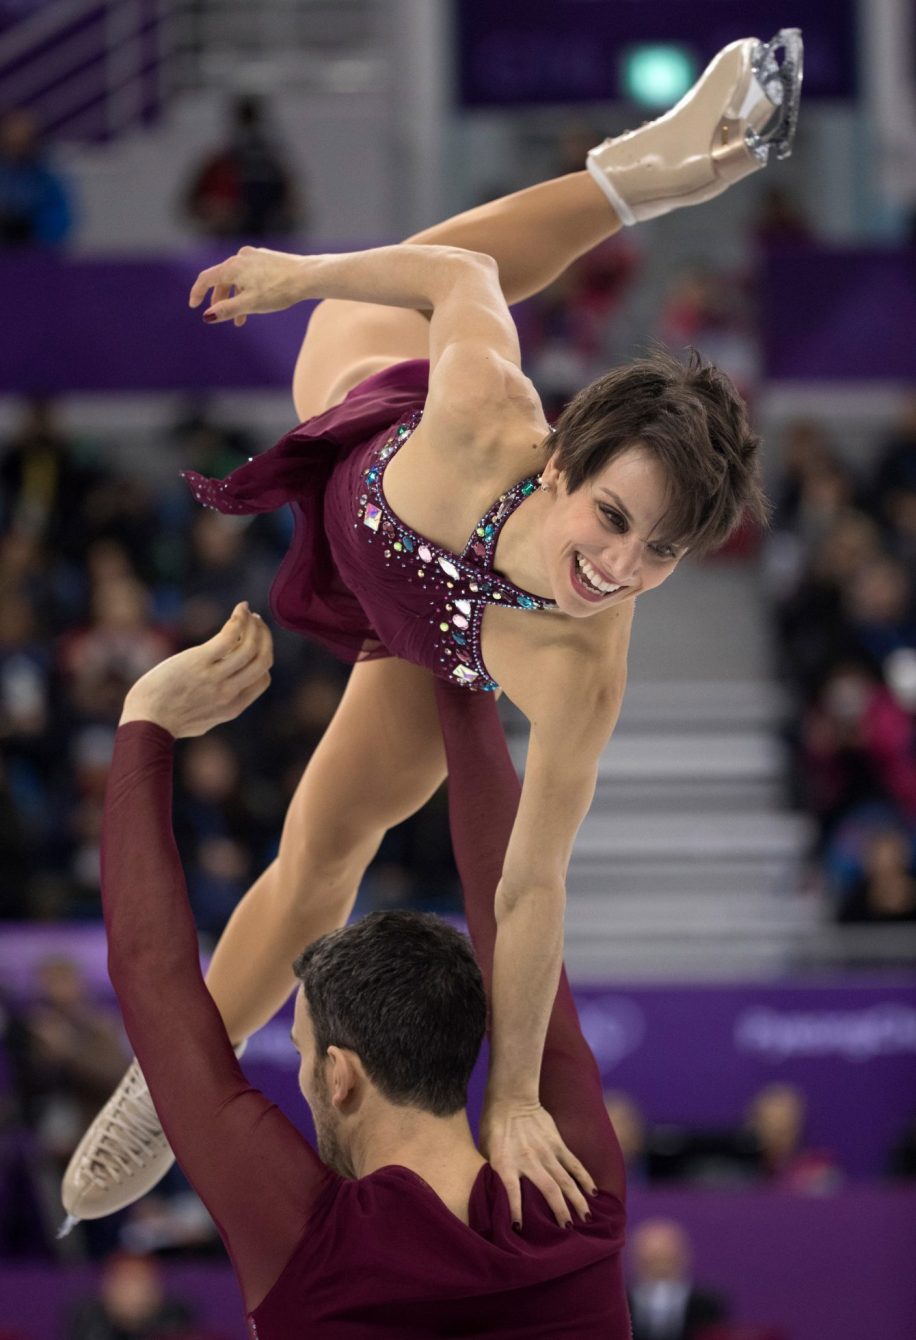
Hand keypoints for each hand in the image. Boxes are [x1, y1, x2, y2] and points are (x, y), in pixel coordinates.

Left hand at [120, 603, 272, 737]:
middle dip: (265, 638)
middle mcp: (230, 692)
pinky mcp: (200, 661)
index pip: (263, 678)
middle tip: (257, 623)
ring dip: (254, 625)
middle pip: (263, 660)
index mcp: (233, 707)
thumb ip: (218, 704)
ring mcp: (216, 677)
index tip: (254, 643)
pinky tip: (241, 609)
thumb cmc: (166, 720)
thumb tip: (224, 689)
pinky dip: (240, 619)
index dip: (262, 658)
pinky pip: (230, 635)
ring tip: (247, 613)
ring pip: (251, 646)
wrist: (145, 722)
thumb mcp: (203, 719)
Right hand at [189, 246, 313, 326]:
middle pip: (222, 279)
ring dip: (236, 298)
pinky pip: (250, 275)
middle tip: (225, 318)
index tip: (194, 306)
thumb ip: (227, 310)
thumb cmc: (279, 290)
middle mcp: (240, 257)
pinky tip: (258, 300)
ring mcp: (254, 256)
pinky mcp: (267, 259)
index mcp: (232, 267)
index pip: (206, 278)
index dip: (197, 292)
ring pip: (237, 278)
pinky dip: (248, 289)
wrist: (308, 277)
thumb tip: (207, 316)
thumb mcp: (250, 304)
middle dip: (221, 300)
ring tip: (243, 318)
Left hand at [480, 1095, 594, 1229]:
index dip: (515, 1210)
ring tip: (585, 1218)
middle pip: (548, 1189)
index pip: (511, 1190)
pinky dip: (584, 1178)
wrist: (511, 1096)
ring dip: (576, 1200)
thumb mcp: (486, 1151)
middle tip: (567, 1230)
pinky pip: (574, 1164)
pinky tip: (593, 1193)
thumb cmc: (494, 1127)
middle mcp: (528, 1159)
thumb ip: (494, 1174)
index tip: (518, 1228)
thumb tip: (494, 1196)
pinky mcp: (557, 1143)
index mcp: (505, 1162)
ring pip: (565, 1179)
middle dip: (559, 1211)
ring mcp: (546, 1151)